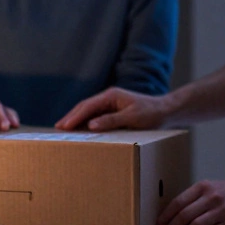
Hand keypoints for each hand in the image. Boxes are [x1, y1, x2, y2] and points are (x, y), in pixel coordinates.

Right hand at [54, 87, 172, 130]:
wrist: (166, 111)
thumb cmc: (152, 114)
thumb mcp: (132, 118)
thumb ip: (111, 120)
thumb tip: (91, 125)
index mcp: (111, 96)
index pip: (88, 106)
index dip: (74, 117)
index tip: (63, 126)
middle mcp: (108, 97)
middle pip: (84, 107)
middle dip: (71, 117)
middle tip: (58, 127)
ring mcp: (110, 103)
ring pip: (88, 111)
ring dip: (76, 119)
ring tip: (64, 128)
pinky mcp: (114, 110)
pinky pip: (95, 115)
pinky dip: (86, 121)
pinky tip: (80, 129)